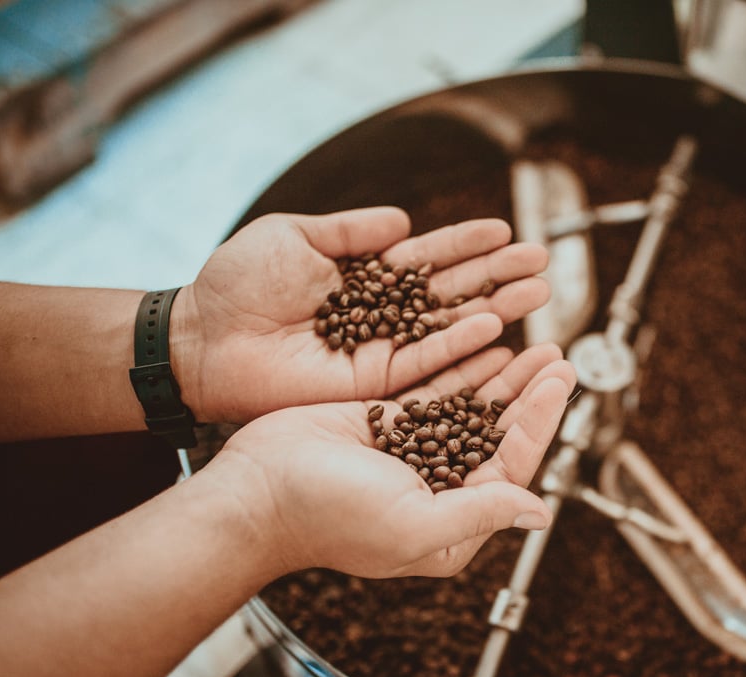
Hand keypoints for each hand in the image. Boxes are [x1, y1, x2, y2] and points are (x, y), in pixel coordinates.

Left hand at [173, 207, 549, 423]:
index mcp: (366, 277)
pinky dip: (461, 347)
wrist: (202, 339)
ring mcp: (381, 350)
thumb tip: (405, 222)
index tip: (507, 230)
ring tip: (538, 294)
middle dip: (498, 277)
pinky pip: (426, 365)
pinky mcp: (374, 384)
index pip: (429, 258)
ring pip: (451, 330)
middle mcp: (382, 315)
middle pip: (452, 294)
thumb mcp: (294, 236)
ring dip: (496, 311)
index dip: (468, 244)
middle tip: (542, 264)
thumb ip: (352, 231)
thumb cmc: (236, 285)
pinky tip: (496, 328)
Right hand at [209, 343, 574, 577]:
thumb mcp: (412, 524)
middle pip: (498, 435)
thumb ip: (479, 513)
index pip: (512, 467)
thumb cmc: (326, 517)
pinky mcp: (385, 423)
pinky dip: (463, 368)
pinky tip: (488, 345)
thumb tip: (540, 512)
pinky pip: (436, 391)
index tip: (560, 384)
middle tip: (559, 359)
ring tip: (536, 348)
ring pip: (471, 409)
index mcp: (451, 525)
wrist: (255, 490)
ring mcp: (411, 453)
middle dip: (531, 396)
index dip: (540, 423)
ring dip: (505, 378)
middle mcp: (437, 490)